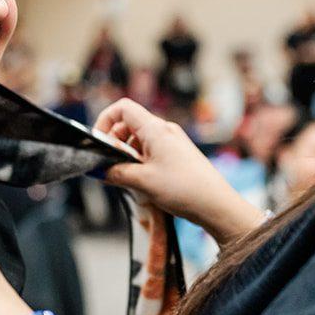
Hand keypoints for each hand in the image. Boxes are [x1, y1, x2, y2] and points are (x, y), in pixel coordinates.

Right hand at [94, 97, 265, 243]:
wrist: (217, 205)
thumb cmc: (184, 189)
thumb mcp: (142, 181)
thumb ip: (116, 173)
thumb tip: (97, 169)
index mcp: (155, 129)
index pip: (123, 108)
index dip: (105, 121)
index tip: (97, 142)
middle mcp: (164, 130)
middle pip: (128, 125)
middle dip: (114, 143)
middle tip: (110, 166)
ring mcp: (172, 143)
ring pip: (139, 140)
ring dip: (127, 156)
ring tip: (127, 178)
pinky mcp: (177, 156)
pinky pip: (150, 152)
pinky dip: (139, 162)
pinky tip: (141, 182)